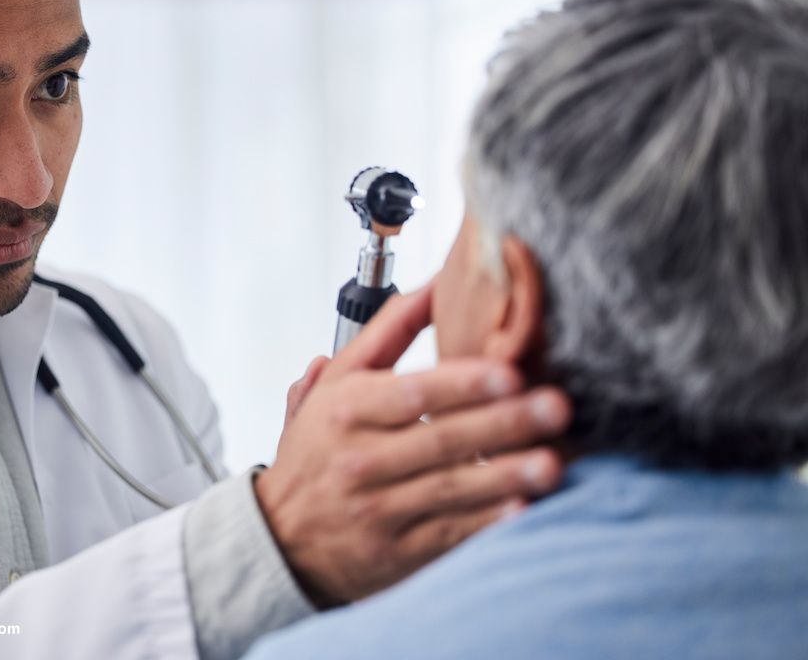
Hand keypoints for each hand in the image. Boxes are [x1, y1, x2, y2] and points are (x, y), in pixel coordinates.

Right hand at [255, 284, 571, 606]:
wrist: (282, 535)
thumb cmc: (318, 451)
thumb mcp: (336, 385)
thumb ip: (386, 334)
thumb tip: (434, 284)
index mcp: (347, 411)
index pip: (412, 393)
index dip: (462, 383)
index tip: (509, 372)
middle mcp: (360, 459)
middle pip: (440, 438)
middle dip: (502, 423)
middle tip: (555, 408)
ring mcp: (378, 509)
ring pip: (449, 489)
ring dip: (504, 475)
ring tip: (552, 464)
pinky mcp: (396, 552)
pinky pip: (447, 535)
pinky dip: (486, 523)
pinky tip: (522, 509)